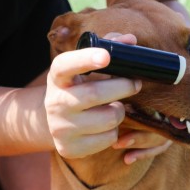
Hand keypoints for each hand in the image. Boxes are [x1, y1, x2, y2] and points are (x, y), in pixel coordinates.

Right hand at [45, 32, 169, 161]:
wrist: (55, 121)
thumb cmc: (79, 86)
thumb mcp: (85, 67)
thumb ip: (108, 48)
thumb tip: (130, 40)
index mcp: (57, 77)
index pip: (66, 65)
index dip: (85, 59)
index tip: (106, 56)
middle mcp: (55, 102)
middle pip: (95, 94)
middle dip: (123, 87)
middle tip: (135, 83)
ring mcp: (60, 127)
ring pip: (108, 119)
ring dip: (120, 111)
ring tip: (114, 107)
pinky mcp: (69, 148)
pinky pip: (107, 139)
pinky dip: (114, 131)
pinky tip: (104, 126)